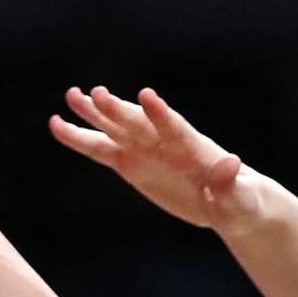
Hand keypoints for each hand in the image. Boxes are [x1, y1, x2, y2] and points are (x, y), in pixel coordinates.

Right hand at [49, 87, 264, 234]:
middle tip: (97, 94)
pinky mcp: (131, 163)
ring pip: (115, 129)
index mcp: (194, 148)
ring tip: (72, 96)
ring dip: (95, 113)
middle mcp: (165, 142)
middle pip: (139, 124)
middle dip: (120, 111)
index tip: (145, 96)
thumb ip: (231, 184)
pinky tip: (57, 125)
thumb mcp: (240, 200)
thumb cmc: (240, 202)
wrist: (228, 203)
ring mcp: (145, 149)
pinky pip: (100, 150)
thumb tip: (231, 164)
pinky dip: (79, 138)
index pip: (175, 128)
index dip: (160, 114)